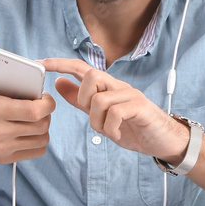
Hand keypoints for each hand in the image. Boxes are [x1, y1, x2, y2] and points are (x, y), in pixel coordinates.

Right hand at [0, 37, 55, 162]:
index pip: (35, 111)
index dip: (47, 103)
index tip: (44, 97)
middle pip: (41, 125)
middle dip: (47, 113)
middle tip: (40, 105)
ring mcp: (2, 148)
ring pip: (41, 140)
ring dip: (44, 128)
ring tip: (36, 118)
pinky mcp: (2, 158)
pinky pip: (33, 153)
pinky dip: (38, 142)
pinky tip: (30, 132)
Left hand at [39, 57, 188, 161]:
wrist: (163, 141)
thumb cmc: (133, 127)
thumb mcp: (101, 116)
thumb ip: (81, 101)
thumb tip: (59, 84)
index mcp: (107, 87)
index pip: (81, 68)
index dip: (60, 64)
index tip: (41, 64)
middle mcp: (118, 86)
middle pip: (90, 77)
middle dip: (83, 100)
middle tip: (94, 118)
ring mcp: (130, 95)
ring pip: (99, 100)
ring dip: (98, 122)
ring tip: (108, 131)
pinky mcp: (140, 107)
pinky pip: (115, 113)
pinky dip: (111, 128)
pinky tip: (117, 134)